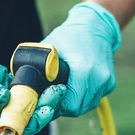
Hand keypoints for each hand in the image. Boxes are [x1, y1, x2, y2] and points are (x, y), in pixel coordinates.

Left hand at [43, 1, 121, 117]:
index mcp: (84, 70)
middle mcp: (99, 78)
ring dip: (74, 103)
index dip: (56, 106)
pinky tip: (74, 88)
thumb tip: (24, 89)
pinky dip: (83, 98)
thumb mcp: (49, 50)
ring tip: (62, 91)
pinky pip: (94, 99)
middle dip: (63, 107)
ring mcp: (107, 81)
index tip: (46, 100)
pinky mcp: (110, 83)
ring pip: (86, 106)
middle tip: (52, 98)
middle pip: (78, 109)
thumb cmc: (68, 36)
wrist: (95, 26)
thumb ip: (38, 69)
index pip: (70, 105)